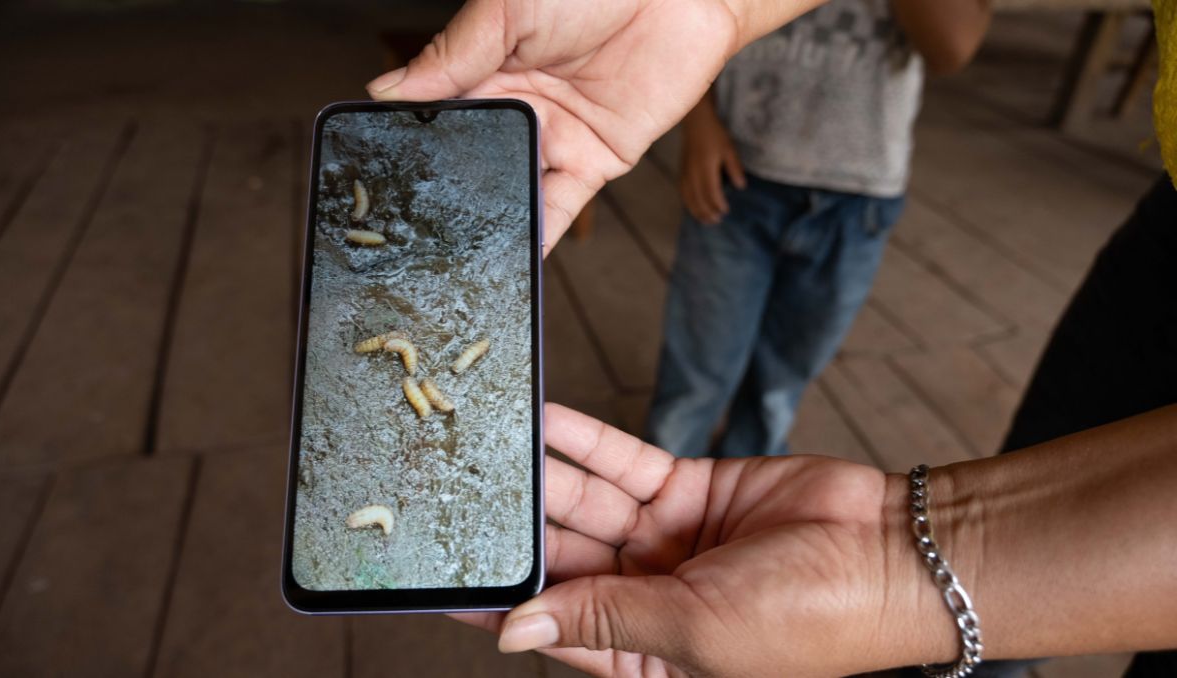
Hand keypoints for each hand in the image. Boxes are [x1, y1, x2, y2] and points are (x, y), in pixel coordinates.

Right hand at [366, 0, 823, 254]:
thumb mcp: (508, 10)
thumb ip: (453, 54)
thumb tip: (385, 91)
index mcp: (485, 67)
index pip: (436, 115)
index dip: (409, 144)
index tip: (374, 176)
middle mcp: (516, 107)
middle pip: (470, 161)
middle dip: (442, 194)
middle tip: (404, 231)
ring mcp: (554, 138)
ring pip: (510, 189)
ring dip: (485, 221)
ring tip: (450, 258)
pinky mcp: (595, 162)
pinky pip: (560, 207)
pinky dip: (536, 235)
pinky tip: (509, 262)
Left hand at [456, 403, 912, 677]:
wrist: (889, 553)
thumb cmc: (810, 621)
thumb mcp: (694, 630)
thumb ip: (604, 620)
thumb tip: (515, 632)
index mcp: (646, 653)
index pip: (554, 624)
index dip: (500, 602)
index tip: (443, 579)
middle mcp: (649, 595)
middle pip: (564, 558)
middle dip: (518, 528)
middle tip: (456, 492)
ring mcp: (665, 539)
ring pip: (585, 503)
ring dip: (541, 476)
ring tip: (487, 446)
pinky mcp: (685, 488)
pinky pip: (622, 462)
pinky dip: (582, 442)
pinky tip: (541, 423)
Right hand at [680, 94, 746, 224]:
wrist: (695, 122)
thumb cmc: (715, 134)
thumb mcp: (729, 149)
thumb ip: (734, 168)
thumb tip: (741, 186)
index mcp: (706, 166)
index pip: (711, 191)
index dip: (718, 203)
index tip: (726, 211)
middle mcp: (693, 172)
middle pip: (698, 197)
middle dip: (707, 211)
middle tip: (717, 221)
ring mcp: (685, 172)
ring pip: (689, 197)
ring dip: (697, 210)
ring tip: (706, 220)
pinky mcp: (681, 171)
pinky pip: (683, 191)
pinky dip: (688, 202)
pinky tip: (694, 209)